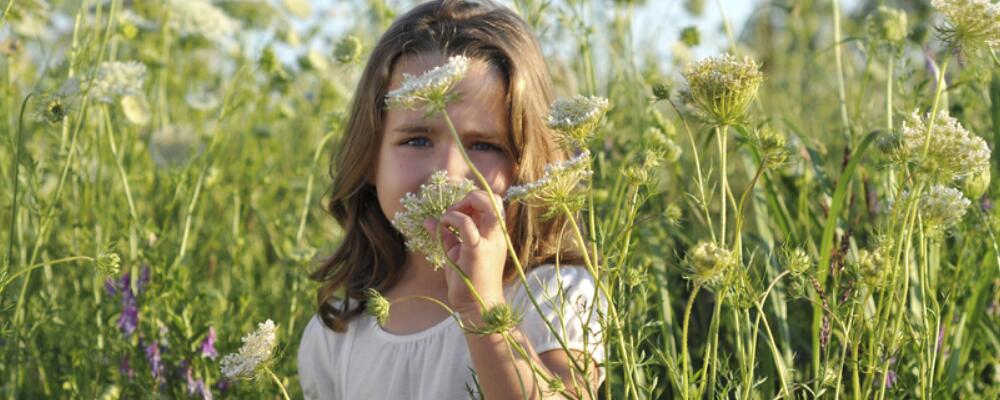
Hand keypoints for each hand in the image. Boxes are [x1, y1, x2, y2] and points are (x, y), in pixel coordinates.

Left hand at [423, 190, 507, 314]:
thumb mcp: (456, 253)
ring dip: (462, 205)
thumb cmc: (469, 281)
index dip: (474, 200)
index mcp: (495, 234)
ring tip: (449, 219)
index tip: (457, 212)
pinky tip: (444, 227)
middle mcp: (496, 234)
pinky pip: (466, 224)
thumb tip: (428, 220)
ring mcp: (490, 241)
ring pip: (486, 204)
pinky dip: (452, 219)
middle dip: (470, 197)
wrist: (479, 307)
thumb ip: (445, 235)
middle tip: (454, 212)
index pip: (493, 202)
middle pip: (493, 198)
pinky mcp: (477, 250)